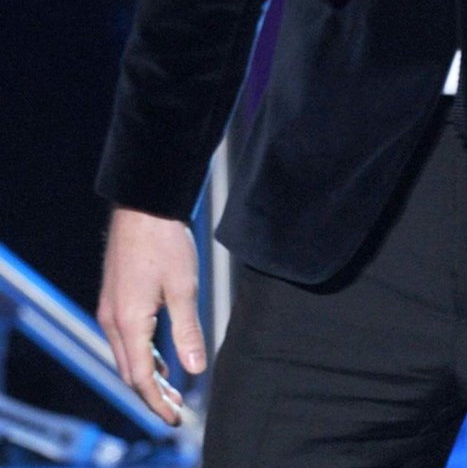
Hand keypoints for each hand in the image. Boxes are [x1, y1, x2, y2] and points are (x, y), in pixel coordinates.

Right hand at [97, 207, 204, 425]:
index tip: (175, 418)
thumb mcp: (184, 288)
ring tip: (172, 392)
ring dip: (147, 376)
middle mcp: (112, 322)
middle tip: (176, 411)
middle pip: (130, 372)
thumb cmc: (166, 244)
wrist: (144, 209)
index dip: (157, 401)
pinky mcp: (115, 300)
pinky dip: (143, 357)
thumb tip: (195, 370)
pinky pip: (126, 340)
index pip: (140, 377)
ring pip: (126, 357)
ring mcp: (110, 311)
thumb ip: (188, 331)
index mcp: (129, 323)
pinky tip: (162, 361)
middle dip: (152, 395)